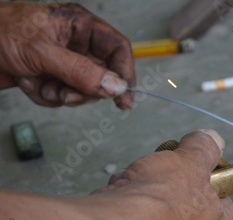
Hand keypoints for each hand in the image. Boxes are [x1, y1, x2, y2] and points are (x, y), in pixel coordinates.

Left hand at [0, 2, 134, 108]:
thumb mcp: (42, 52)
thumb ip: (81, 71)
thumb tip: (116, 87)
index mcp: (80, 26)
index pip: (117, 49)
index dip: (124, 72)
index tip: (123, 99)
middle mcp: (76, 44)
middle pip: (103, 75)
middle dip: (82, 90)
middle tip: (64, 96)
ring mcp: (63, 63)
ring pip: (82, 90)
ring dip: (59, 95)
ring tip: (38, 85)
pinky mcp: (50, 78)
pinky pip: (62, 97)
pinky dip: (44, 97)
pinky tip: (27, 84)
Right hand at [78, 130, 232, 219]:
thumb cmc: (158, 202)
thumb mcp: (189, 161)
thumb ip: (205, 149)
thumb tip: (211, 140)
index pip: (218, 204)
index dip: (200, 181)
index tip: (184, 170)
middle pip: (182, 218)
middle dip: (164, 194)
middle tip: (148, 179)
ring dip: (137, 210)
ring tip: (122, 192)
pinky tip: (110, 217)